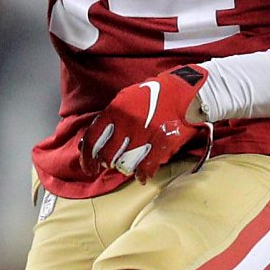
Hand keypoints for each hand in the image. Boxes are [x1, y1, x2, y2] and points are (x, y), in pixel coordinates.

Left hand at [81, 66, 209, 181]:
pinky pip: (146, 167)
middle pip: (108, 155)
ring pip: (125, 164)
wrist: (184, 92)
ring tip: (129, 165)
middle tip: (111, 164)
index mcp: (115, 110)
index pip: (92, 140)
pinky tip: (142, 176)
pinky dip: (142, 175)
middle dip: (108, 163)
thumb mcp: (124, 100)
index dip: (87, 159)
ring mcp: (145, 134)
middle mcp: (127, 123)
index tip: (89, 168)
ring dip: (125, 168)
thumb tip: (85, 145)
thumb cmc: (152, 96)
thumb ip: (106, 121)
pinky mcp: (162, 143)